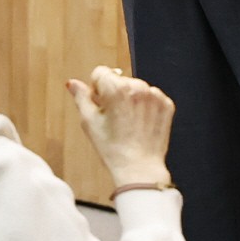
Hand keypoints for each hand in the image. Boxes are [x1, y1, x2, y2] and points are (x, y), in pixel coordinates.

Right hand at [68, 64, 176, 187]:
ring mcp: (154, 95)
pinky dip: (146, 107)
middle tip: (114, 118)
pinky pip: (152, 97)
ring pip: (136, 88)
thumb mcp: (89, 122)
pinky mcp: (166, 105)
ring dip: (131, 99)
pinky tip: (140, 124)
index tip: (100, 105)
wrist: (139, 168)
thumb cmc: (113, 149)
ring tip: (128, 123)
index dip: (97, 89)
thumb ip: (81, 97)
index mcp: (116, 88)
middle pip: (119, 80)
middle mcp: (137, 87)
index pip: (100, 72)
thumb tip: (73, 83)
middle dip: (114, 94)